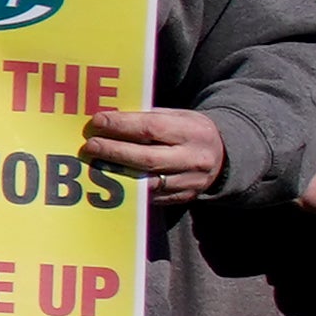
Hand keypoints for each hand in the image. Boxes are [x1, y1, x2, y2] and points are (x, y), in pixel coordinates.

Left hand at [83, 106, 224, 197]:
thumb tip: (109, 120)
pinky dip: (128, 188)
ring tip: (94, 164)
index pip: (152, 128)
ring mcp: (190, 182)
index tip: (98, 121)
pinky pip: (151, 196)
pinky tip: (109, 180)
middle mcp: (193, 158)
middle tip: (89, 146)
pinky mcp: (183, 198)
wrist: (226, 156)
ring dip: (116, 173)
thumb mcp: (179, 117)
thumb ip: (149, 118)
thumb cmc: (190, 131)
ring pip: (147, 181)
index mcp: (193, 132)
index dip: (122, 125)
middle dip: (114, 151)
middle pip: (146, 158)